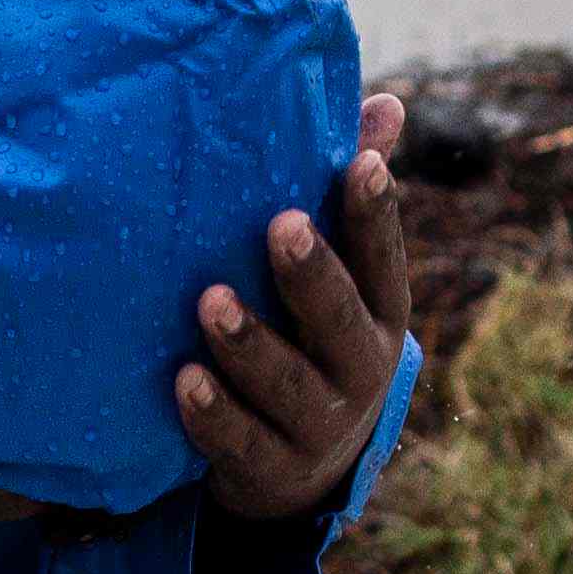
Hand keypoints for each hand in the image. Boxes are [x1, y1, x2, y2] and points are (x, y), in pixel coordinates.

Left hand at [176, 92, 416, 520]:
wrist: (300, 468)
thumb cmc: (312, 336)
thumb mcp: (341, 278)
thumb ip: (350, 200)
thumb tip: (388, 103)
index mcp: (380, 312)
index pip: (383, 259)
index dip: (375, 214)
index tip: (359, 164)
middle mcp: (360, 369)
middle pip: (339, 320)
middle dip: (312, 275)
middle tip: (282, 224)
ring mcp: (319, 425)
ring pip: (287, 385)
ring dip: (250, 343)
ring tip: (211, 301)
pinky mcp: (271, 469)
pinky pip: (240, 442)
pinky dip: (212, 413)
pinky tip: (184, 380)